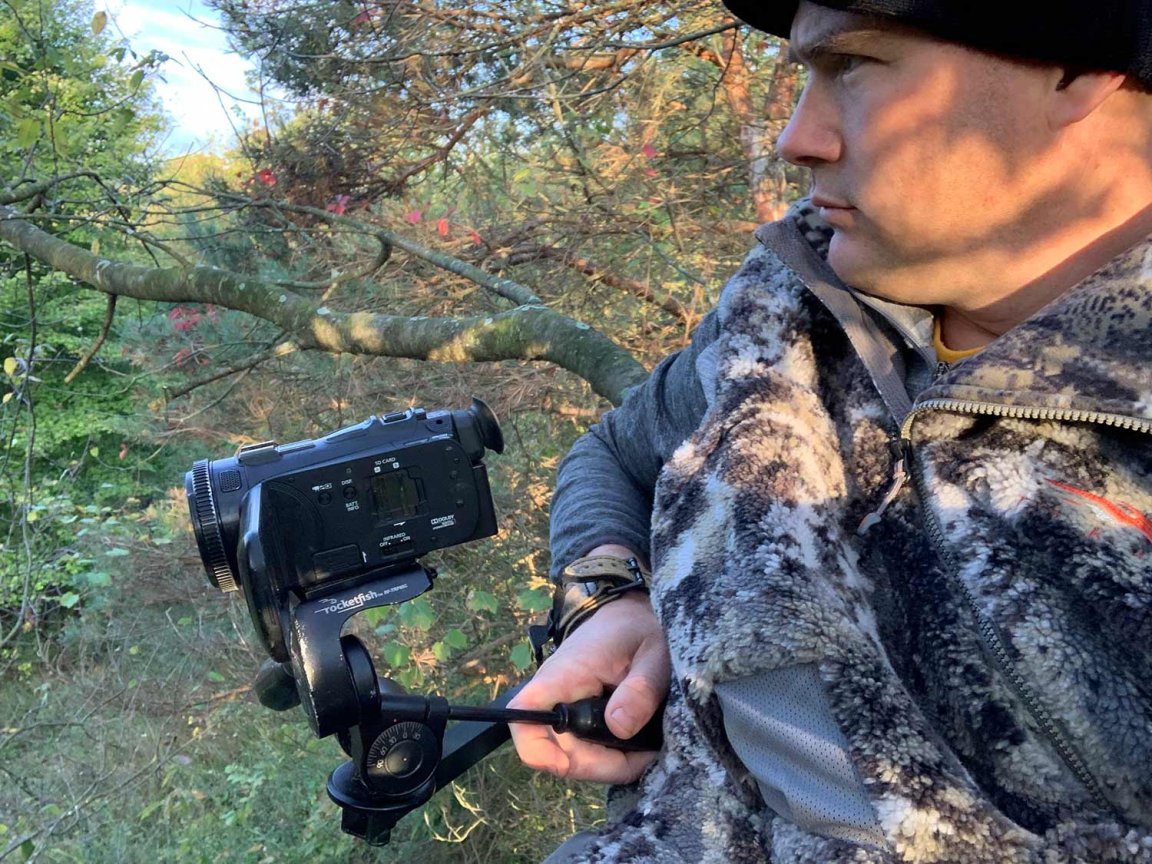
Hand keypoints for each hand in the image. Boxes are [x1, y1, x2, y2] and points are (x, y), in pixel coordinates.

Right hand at [509, 592, 669, 783]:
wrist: (631, 615)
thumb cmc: (639, 629)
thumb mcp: (654, 654)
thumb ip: (640, 689)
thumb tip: (619, 727)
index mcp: (564, 675)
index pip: (523, 715)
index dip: (537, 750)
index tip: (574, 763)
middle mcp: (555, 696)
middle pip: (554, 752)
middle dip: (599, 766)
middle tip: (645, 757)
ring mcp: (564, 708)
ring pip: (572, 757)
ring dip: (609, 764)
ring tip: (648, 749)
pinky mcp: (577, 718)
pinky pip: (584, 749)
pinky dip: (611, 756)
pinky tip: (639, 746)